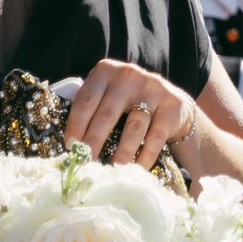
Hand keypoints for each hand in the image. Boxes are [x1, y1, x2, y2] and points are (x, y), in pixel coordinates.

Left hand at [61, 57, 196, 164]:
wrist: (170, 100)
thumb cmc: (128, 102)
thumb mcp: (108, 94)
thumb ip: (91, 108)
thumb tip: (69, 143)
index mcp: (106, 71)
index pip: (87, 99)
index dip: (76, 124)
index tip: (70, 145)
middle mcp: (129, 76)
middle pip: (108, 113)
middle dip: (94, 140)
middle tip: (86, 160)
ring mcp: (153, 89)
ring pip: (133, 126)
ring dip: (121, 152)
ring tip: (112, 170)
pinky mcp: (172, 106)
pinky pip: (156, 135)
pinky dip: (145, 155)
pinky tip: (136, 169)